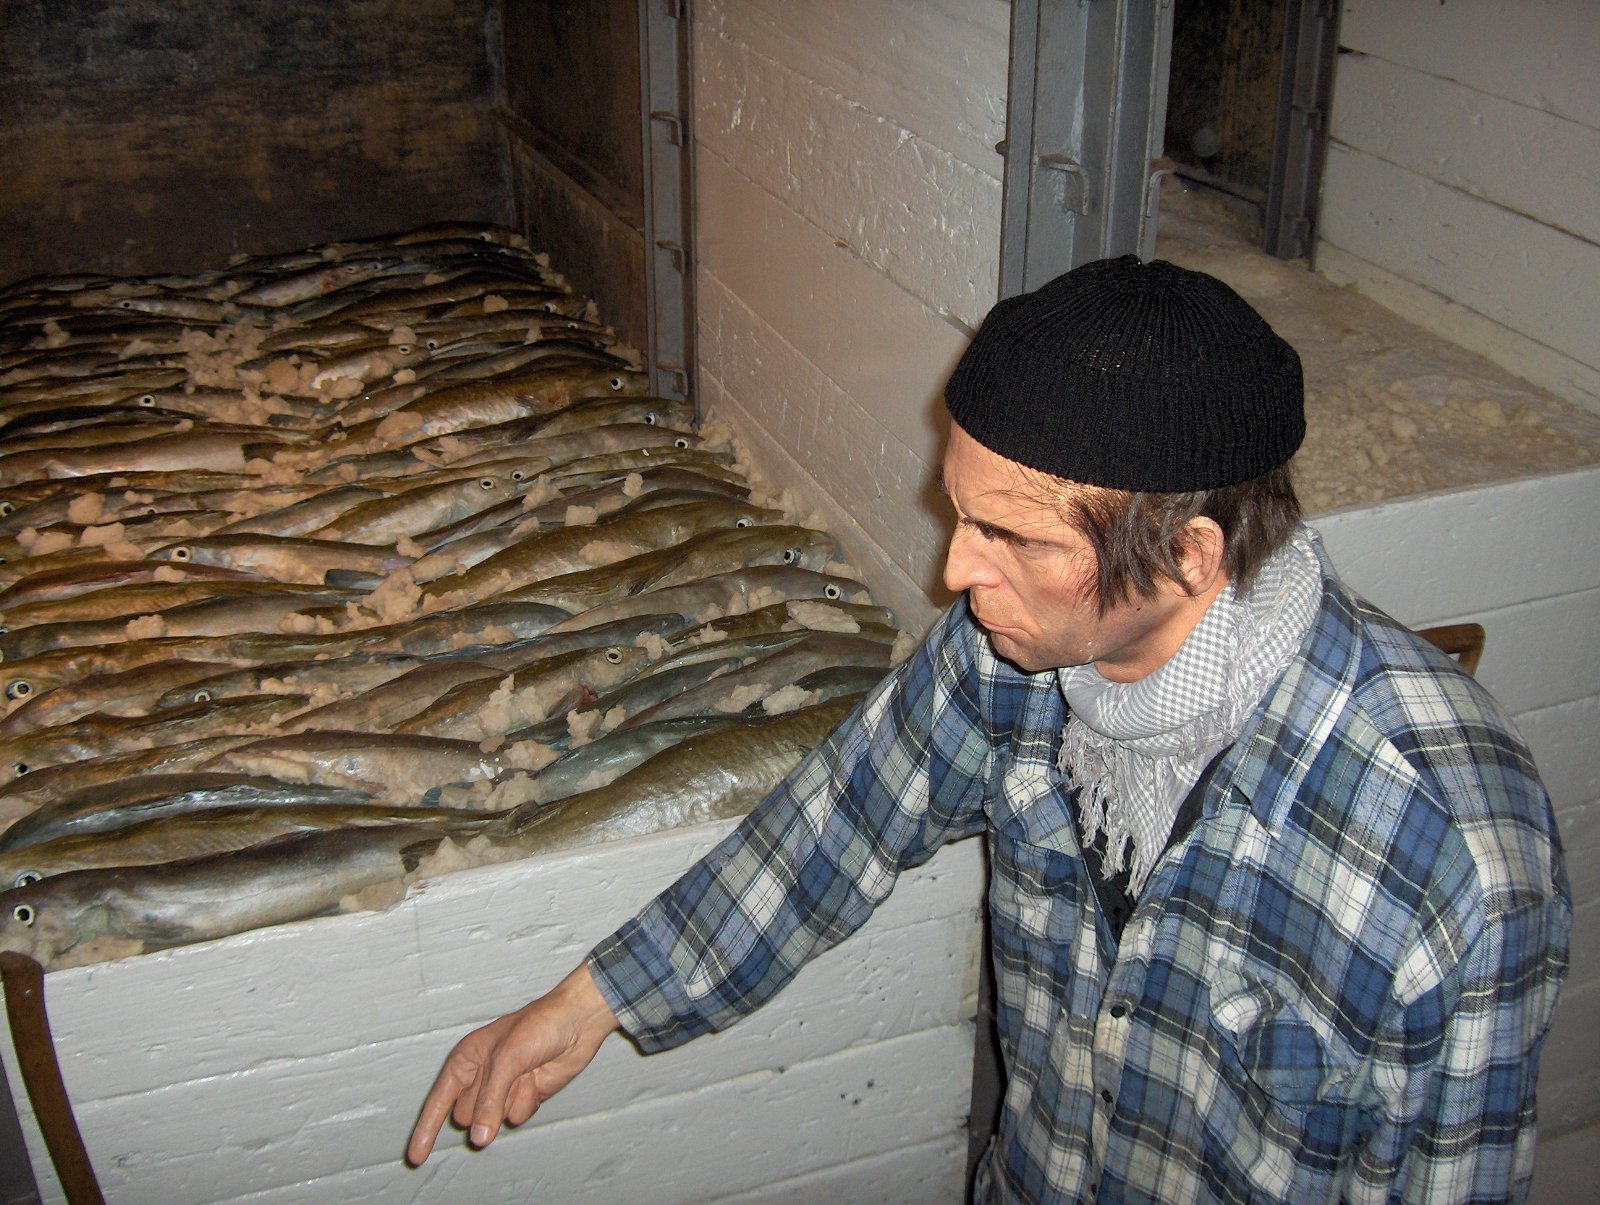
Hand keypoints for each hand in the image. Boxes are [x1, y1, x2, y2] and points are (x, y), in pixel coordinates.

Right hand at [406, 962, 619, 1164]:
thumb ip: (489, 1101)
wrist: (576, 1023)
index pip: (439, 1101)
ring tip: (525, 1072)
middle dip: (484, 1106)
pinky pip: (517, 1116)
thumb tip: (478, 1138)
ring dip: (510, 1100)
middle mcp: (481, 1077)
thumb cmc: (537, 1027)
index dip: (426, 1130)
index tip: (416, 1156)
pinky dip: (527, 1102)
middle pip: (467, 1116)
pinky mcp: (524, 1096)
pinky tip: (537, 1078)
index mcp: (466, 1060)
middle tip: (505, 1078)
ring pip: (493, 1120)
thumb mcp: (505, 1059)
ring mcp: (503, 1089)